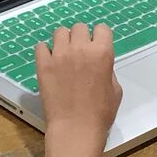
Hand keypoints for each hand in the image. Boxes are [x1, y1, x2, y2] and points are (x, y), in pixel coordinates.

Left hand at [35, 23, 122, 137]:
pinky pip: (41, 46)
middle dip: (81, 38)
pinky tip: (50, 63)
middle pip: (79, 28)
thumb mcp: (115, 89)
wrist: (75, 128)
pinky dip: (46, 52)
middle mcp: (80, 48)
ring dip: (63, 41)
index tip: (97, 47)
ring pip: (59, 32)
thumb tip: (98, 63)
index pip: (102, 29)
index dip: (100, 38)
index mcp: (102, 53)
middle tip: (79, 53)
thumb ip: (107, 69)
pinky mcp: (43, 64)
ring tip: (63, 56)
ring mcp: (59, 55)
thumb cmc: (101, 113)